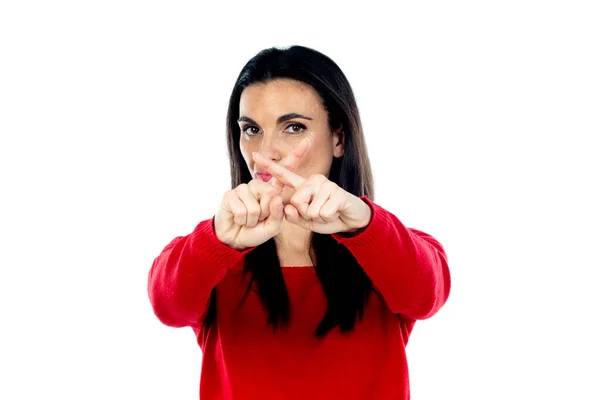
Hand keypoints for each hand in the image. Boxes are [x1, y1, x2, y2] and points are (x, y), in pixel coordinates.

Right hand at [214, 139, 310, 249]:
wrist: (235, 239)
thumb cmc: (255, 231)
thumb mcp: (272, 227)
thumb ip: (278, 214)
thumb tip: (276, 196)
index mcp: (271, 190)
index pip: (284, 172)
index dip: (295, 156)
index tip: (307, 141)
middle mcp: (257, 185)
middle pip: (271, 194)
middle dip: (266, 213)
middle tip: (259, 219)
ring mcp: (242, 188)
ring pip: (256, 207)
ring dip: (253, 220)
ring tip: (248, 220)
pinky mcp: (229, 194)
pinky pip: (242, 211)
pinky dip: (242, 221)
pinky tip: (238, 219)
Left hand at [252, 152, 371, 234]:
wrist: (351, 220)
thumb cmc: (327, 218)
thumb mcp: (306, 221)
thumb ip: (293, 216)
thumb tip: (287, 207)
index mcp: (303, 186)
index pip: (283, 175)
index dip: (269, 166)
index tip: (255, 155)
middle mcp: (313, 180)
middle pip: (296, 201)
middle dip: (306, 214)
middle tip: (319, 212)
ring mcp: (326, 184)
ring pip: (310, 209)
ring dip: (320, 217)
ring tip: (329, 211)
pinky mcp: (338, 192)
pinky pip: (323, 213)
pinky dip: (329, 218)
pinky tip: (336, 212)